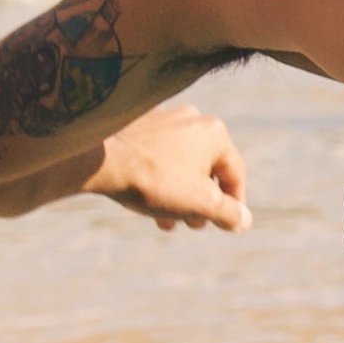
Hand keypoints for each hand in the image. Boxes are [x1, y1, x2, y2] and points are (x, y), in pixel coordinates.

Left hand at [88, 103, 251, 230]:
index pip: (235, 174)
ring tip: (166, 218)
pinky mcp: (136, 122)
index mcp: (215, 133)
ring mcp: (163, 117)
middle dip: (201, 201)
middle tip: (191, 224)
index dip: (234, 205)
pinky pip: (156, 153)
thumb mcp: (200, 204)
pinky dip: (157, 175)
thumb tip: (244, 220)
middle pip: (206, 168)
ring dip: (178, 192)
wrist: (100, 160)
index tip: (225, 225)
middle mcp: (193, 118)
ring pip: (180, 162)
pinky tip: (145, 197)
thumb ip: (228, 213)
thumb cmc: (154, 180)